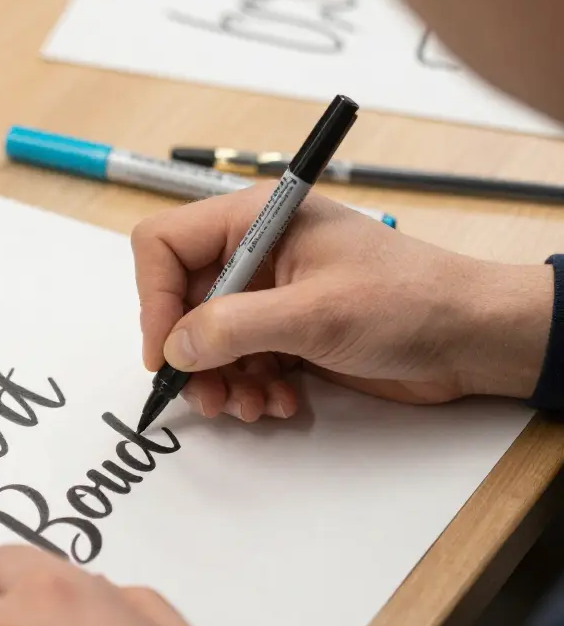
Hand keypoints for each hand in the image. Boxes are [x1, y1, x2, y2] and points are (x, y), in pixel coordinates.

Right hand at [132, 185, 554, 421]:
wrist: (471, 338)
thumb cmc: (407, 302)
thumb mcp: (315, 313)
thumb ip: (235, 327)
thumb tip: (174, 347)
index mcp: (255, 220)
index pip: (165, 244)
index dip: (154, 297)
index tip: (165, 350)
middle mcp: (254, 253)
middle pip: (180, 300)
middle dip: (190, 353)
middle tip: (208, 395)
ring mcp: (270, 294)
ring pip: (206, 338)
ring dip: (221, 379)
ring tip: (252, 405)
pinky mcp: (286, 331)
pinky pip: (239, 361)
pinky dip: (250, 387)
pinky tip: (281, 402)